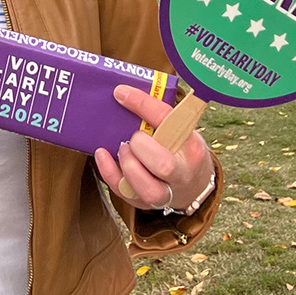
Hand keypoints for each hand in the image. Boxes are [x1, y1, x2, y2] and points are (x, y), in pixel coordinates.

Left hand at [93, 85, 215, 213]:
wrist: (193, 185)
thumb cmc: (181, 149)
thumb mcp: (180, 129)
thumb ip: (158, 114)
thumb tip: (121, 92)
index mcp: (192, 146)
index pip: (169, 121)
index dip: (143, 105)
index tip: (121, 93)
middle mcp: (182, 173)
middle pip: (164, 165)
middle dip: (141, 147)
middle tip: (134, 137)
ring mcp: (165, 193)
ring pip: (147, 188)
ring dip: (128, 165)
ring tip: (122, 148)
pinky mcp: (145, 203)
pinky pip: (124, 193)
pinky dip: (109, 173)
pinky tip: (102, 154)